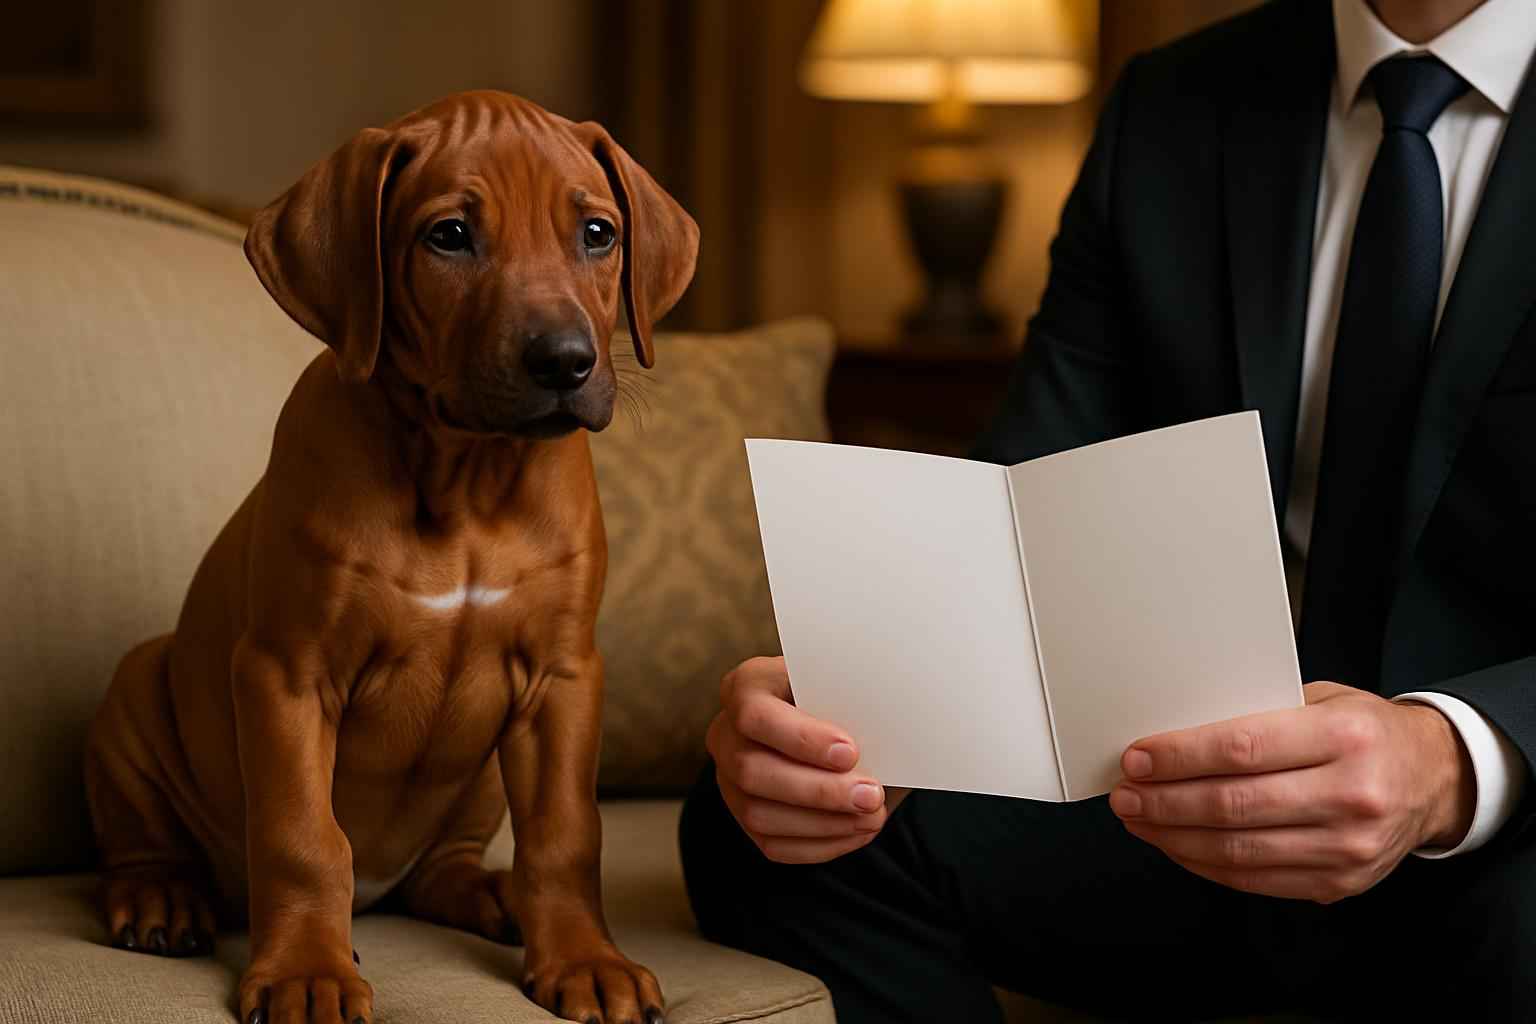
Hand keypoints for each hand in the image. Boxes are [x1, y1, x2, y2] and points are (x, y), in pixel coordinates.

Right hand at [706, 656, 906, 862]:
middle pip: (753, 771)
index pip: (755, 715)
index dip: (801, 738)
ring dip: (823, 822)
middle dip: (818, 790)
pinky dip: (821, 844)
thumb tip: (888, 730)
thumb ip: (854, 703)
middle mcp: (726, 734)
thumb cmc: (841, 697)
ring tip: (871, 816)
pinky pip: (775, 844)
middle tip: (871, 794)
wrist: (836, 722)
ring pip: (759, 814)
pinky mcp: (746, 817)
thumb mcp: (845, 685)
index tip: (850, 752)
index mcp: (747, 687)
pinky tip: (857, 831)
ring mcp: (730, 780)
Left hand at [1110, 681, 1474, 902]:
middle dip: (1165, 801)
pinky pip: (1255, 879)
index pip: (1243, 749)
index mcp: (1345, 737)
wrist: (1435, 780)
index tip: (1137, 758)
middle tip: (1125, 794)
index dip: (1180, 757)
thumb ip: (1260, 712)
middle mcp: (1352, 794)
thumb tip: (1175, 729)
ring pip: (1238, 850)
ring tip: (1139, 819)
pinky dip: (1205, 863)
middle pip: (1234, 805)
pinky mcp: (1340, 883)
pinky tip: (1177, 844)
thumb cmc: (1366, 731)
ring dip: (1175, 837)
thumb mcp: (1324, 700)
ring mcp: (1349, 847)